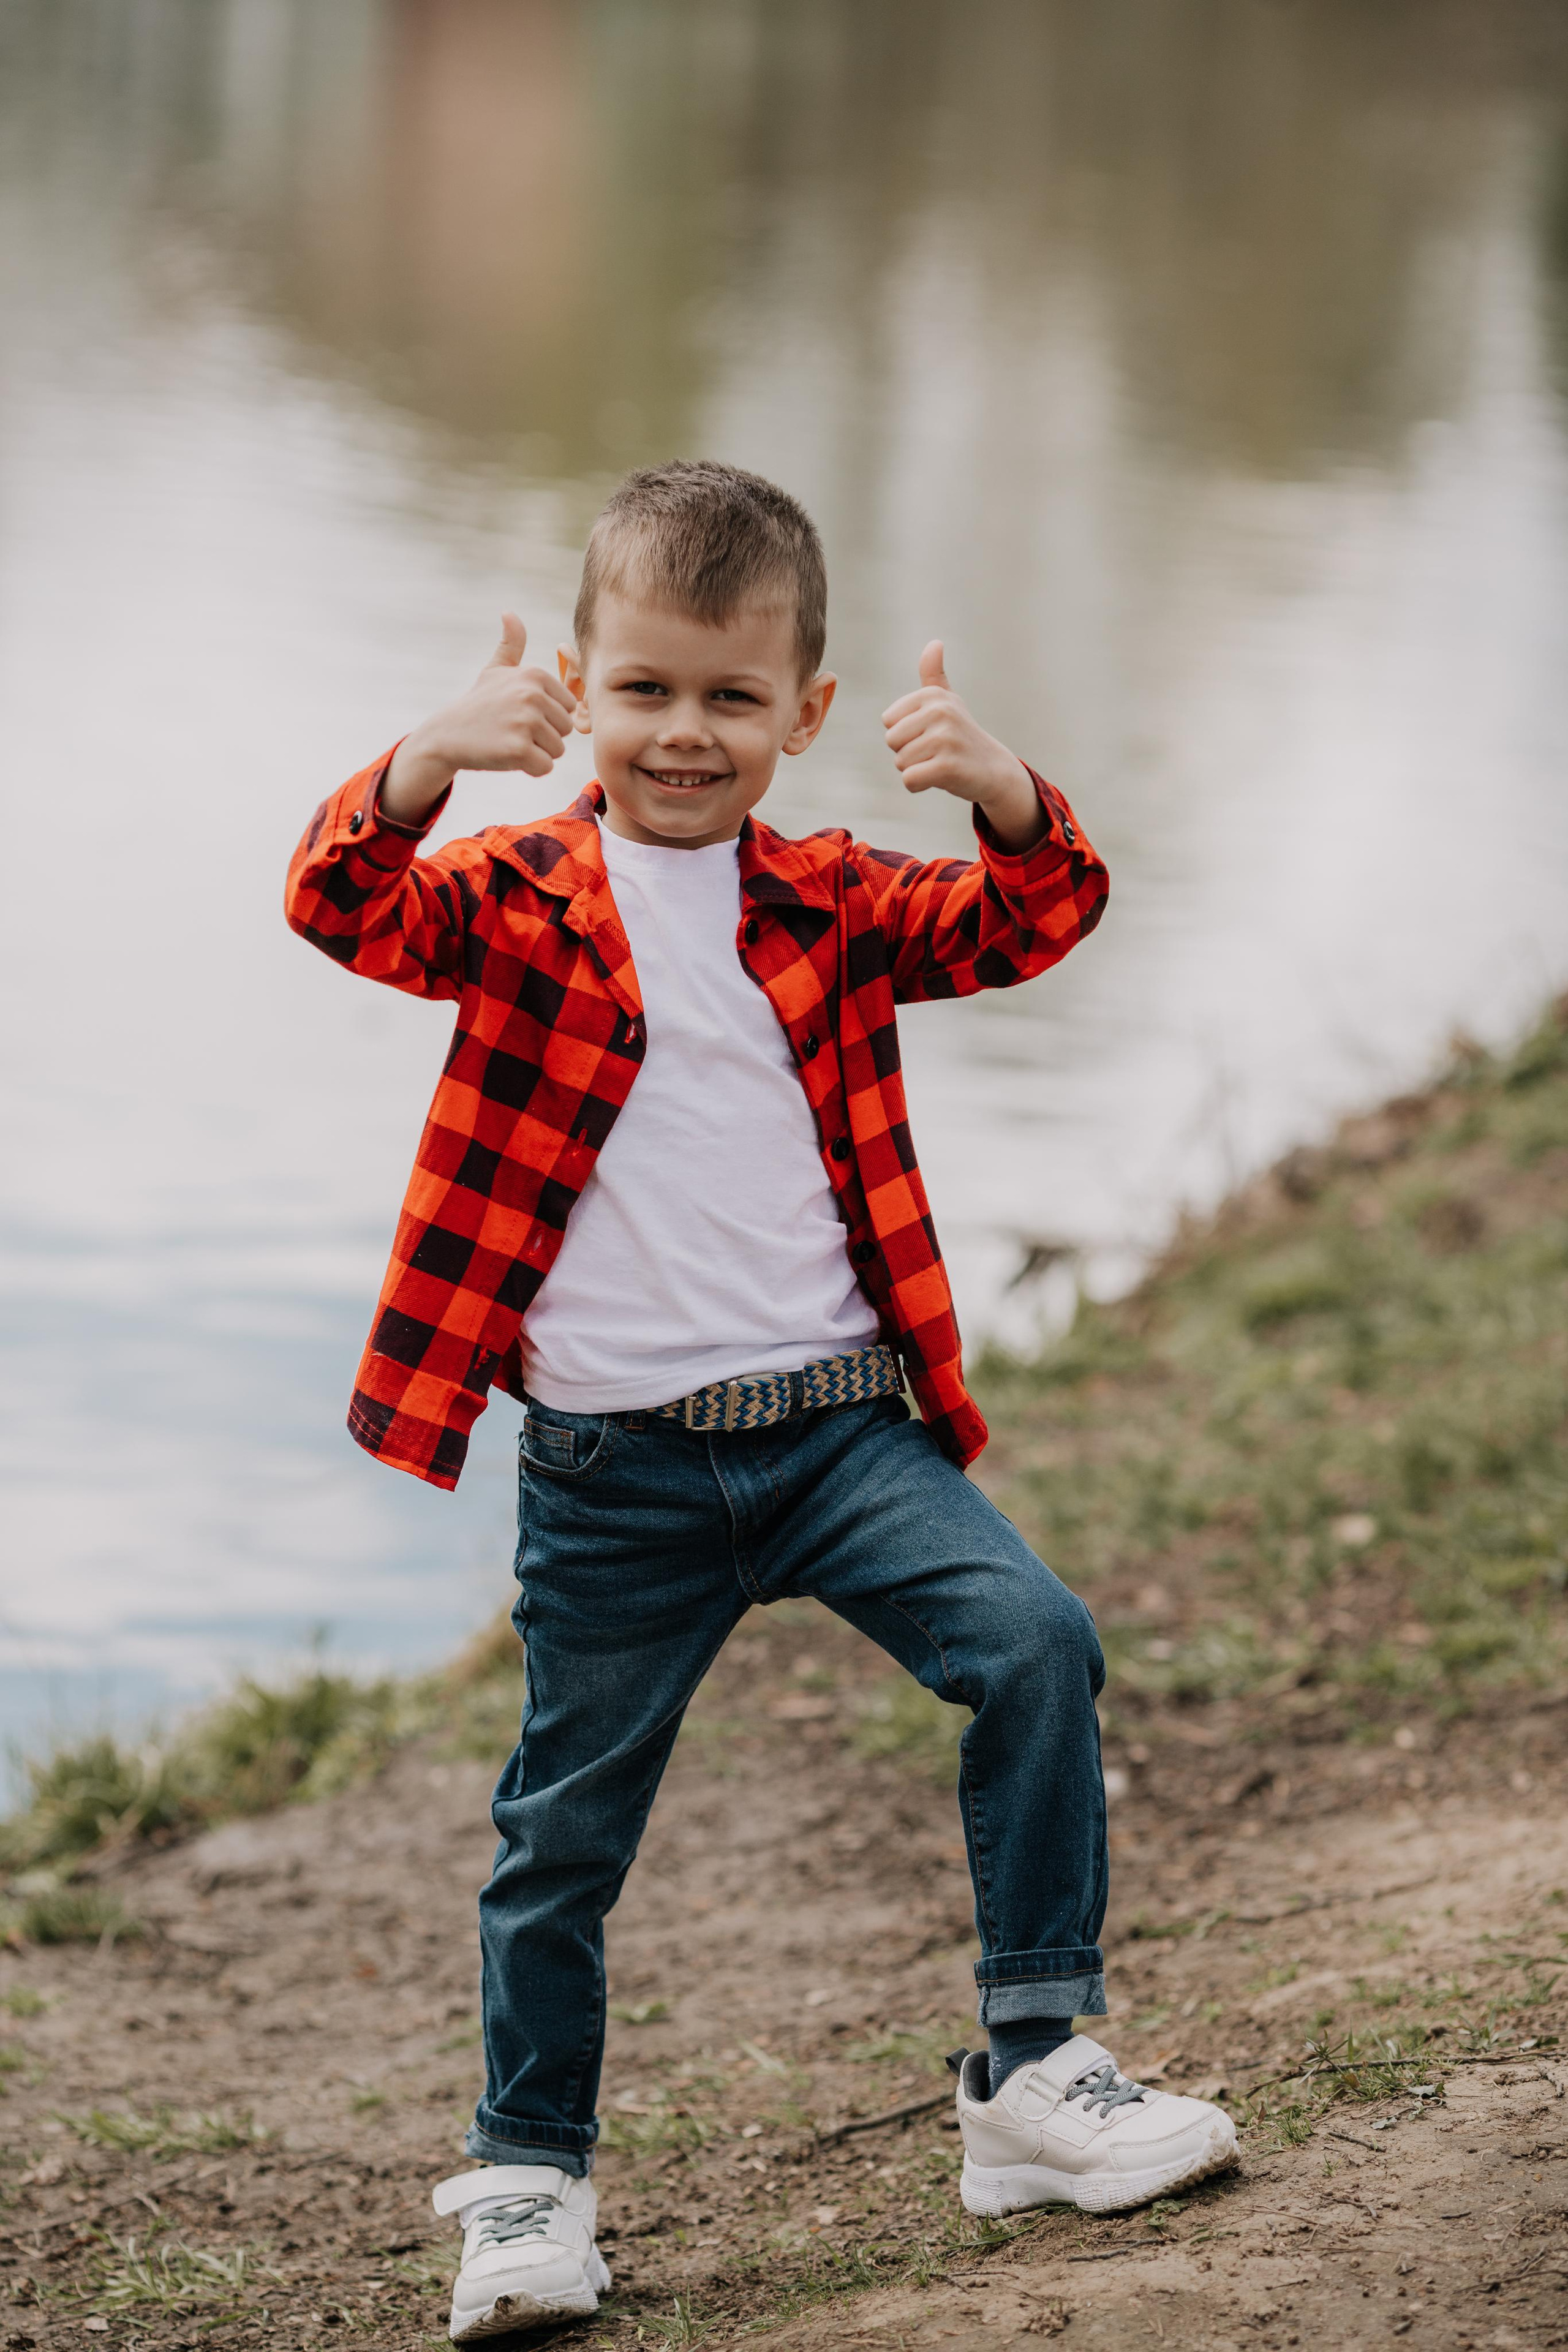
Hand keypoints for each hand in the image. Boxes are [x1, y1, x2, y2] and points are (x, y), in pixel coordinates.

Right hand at [379, 614, 578, 826]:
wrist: (447, 734)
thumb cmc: (478, 704)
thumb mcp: (495, 671)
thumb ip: (511, 644)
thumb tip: (509, 613)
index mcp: (535, 675)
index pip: (569, 708)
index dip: (548, 717)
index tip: (520, 714)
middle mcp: (532, 694)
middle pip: (566, 730)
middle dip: (544, 737)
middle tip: (513, 731)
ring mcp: (526, 721)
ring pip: (557, 750)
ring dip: (536, 754)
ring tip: (509, 742)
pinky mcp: (519, 749)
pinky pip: (545, 767)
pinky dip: (529, 769)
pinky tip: (507, 756)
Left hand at [881, 642, 1044, 849]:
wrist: (993, 769)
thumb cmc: (961, 735)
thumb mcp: (948, 702)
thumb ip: (934, 675)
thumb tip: (935, 643)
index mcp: (933, 696)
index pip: (888, 722)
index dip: (904, 734)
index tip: (930, 734)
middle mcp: (940, 712)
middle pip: (892, 741)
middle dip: (908, 753)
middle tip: (935, 752)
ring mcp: (945, 739)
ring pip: (900, 763)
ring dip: (917, 769)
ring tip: (941, 763)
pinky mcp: (947, 766)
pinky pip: (909, 780)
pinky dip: (920, 785)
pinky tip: (941, 778)